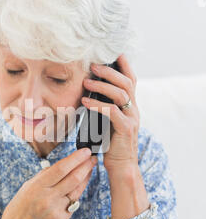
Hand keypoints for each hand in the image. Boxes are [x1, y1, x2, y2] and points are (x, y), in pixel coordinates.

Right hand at [0, 148, 97, 218]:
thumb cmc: (18, 209)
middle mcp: (48, 199)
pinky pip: (72, 204)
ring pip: (77, 191)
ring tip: (89, 170)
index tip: (86, 152)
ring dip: (85, 179)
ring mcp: (56, 211)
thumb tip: (63, 165)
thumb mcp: (26, 188)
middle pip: (74, 179)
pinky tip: (77, 188)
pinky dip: (75, 194)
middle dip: (86, 166)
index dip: (76, 158)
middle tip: (93, 159)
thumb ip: (44, 177)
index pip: (61, 169)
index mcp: (37, 187)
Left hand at [81, 54, 139, 172]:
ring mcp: (131, 119)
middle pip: (126, 82)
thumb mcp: (108, 122)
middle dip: (109, 71)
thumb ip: (104, 108)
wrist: (122, 166)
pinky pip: (112, 112)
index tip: (114, 52)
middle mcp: (134, 109)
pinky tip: (85, 103)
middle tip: (93, 66)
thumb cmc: (112, 144)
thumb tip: (87, 94)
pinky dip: (98, 105)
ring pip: (121, 94)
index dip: (124, 65)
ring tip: (86, 82)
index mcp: (130, 106)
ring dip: (102, 86)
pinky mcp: (126, 130)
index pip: (131, 80)